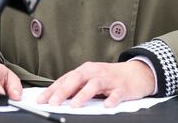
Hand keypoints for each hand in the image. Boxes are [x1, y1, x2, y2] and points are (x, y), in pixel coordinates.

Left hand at [36, 61, 154, 107]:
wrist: (136, 73)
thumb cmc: (109, 77)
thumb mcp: (90, 79)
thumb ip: (76, 86)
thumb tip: (56, 97)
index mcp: (85, 70)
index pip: (65, 79)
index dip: (52, 90)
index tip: (41, 100)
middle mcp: (95, 72)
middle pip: (77, 79)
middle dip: (64, 91)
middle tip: (53, 102)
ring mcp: (109, 79)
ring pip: (95, 84)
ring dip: (83, 94)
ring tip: (74, 105)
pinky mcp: (122, 87)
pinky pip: (116, 94)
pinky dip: (111, 99)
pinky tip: (106, 105)